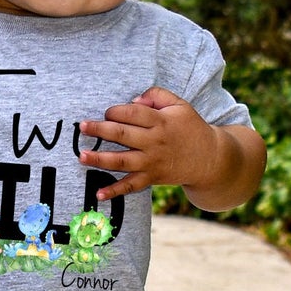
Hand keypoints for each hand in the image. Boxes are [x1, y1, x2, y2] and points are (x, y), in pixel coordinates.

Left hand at [76, 86, 216, 200]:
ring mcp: (151, 162)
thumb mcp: (179, 105)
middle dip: (99, 130)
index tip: (107, 112)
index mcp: (160, 121)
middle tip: (82, 127)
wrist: (209, 158)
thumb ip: (156, 96)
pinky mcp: (152, 177)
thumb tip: (133, 100)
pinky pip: (131, 185)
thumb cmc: (191, 128)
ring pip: (122, 160)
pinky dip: (115, 191)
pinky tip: (99, 193)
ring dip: (99, 159)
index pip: (132, 113)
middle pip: (122, 134)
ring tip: (81, 156)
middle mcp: (154, 142)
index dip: (116, 111)